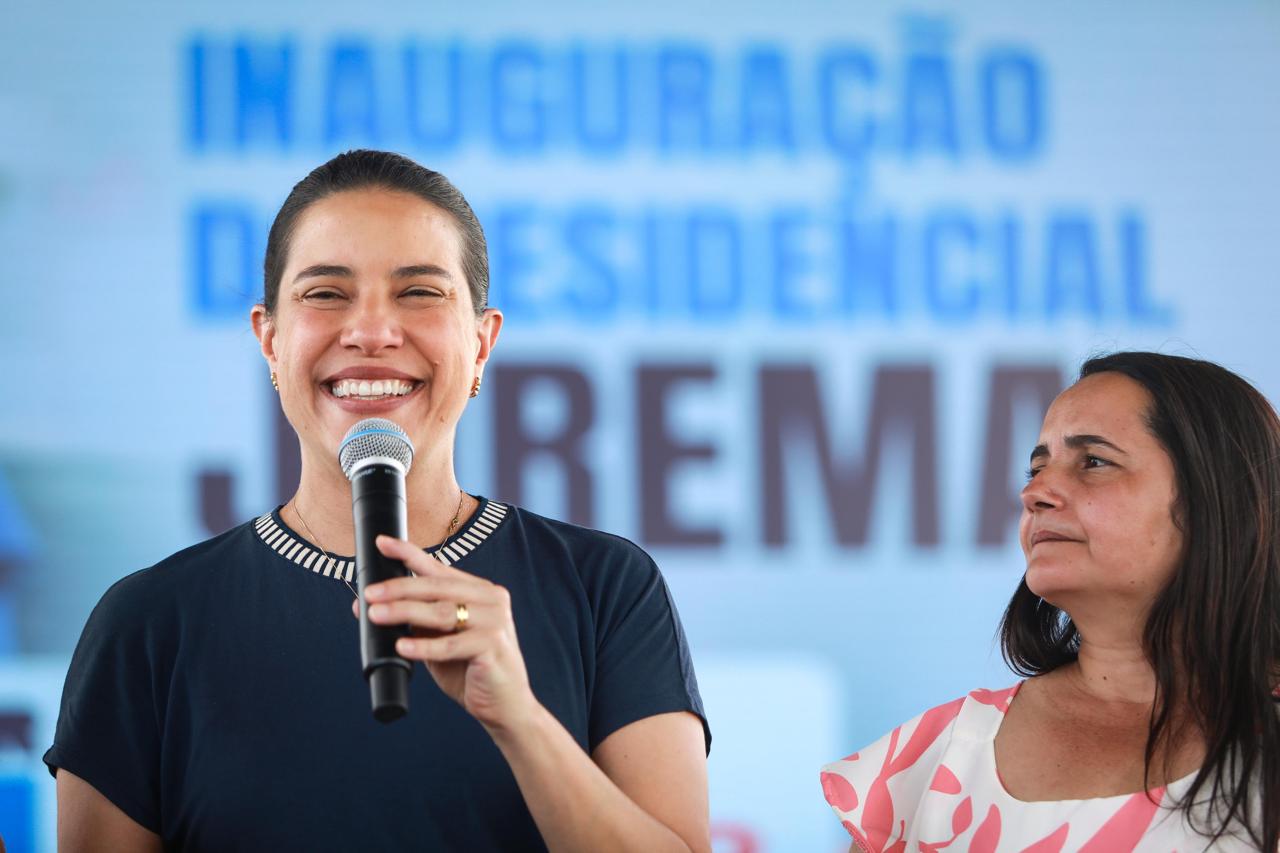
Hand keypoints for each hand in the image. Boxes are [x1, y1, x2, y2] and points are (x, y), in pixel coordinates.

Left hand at [351, 535, 537, 731]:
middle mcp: (490, 599)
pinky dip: (423, 646)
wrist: (505, 706)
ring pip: (442, 612)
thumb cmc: (470, 670)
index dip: (409, 553)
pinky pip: (451, 644)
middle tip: (370, 593)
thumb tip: (368, 607)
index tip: (382, 543)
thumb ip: (413, 623)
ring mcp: (495, 621)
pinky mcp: (494, 646)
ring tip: (376, 616)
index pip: (439, 568)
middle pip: (437, 587)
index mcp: (479, 591)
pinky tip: (402, 647)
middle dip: (399, 588)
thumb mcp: (438, 641)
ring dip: (404, 612)